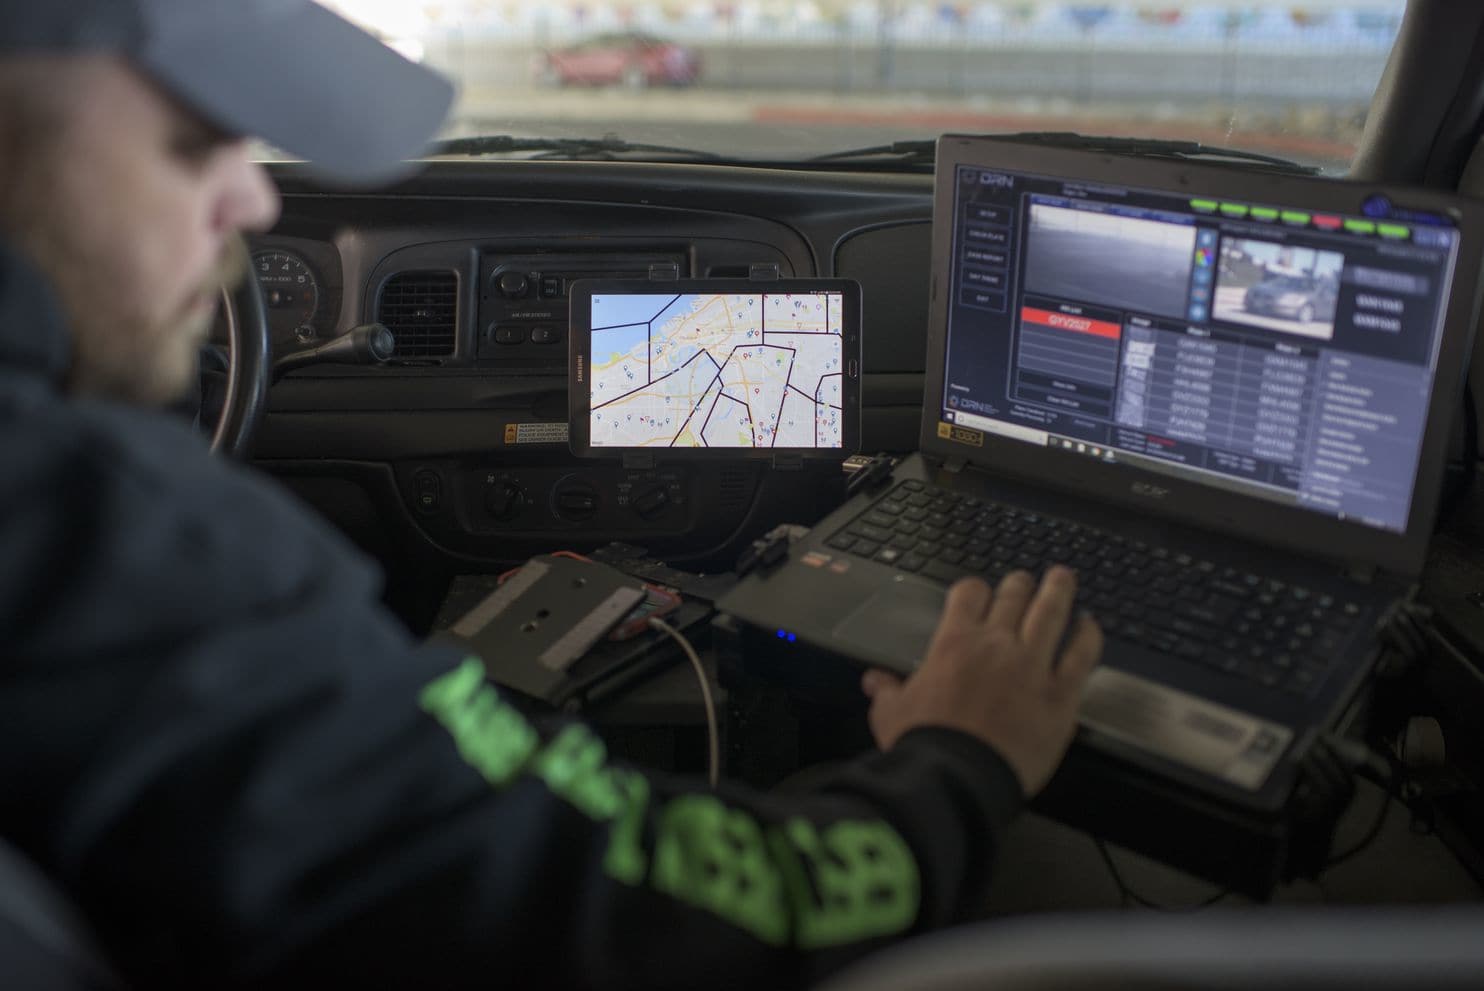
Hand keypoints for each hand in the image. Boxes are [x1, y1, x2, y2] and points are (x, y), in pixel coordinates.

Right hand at [861, 567, 1102, 796]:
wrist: (956, 779)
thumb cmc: (922, 745)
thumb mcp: (892, 714)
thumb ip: (887, 691)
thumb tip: (874, 681)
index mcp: (954, 643)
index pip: (969, 594)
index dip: (976, 589)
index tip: (981, 593)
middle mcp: (995, 644)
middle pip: (1014, 595)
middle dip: (1020, 584)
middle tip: (1026, 582)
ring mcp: (1031, 665)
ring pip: (1051, 612)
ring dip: (1059, 590)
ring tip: (1064, 577)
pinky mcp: (1060, 694)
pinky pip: (1081, 654)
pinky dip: (1088, 635)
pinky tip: (1090, 625)